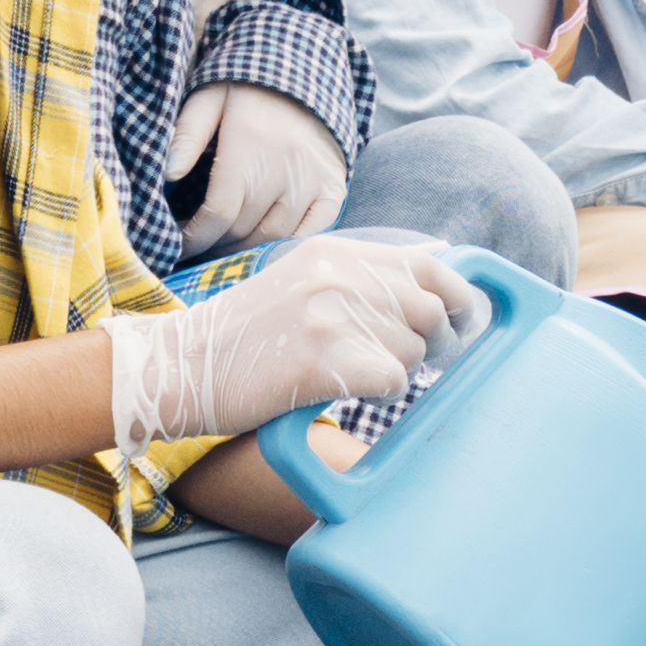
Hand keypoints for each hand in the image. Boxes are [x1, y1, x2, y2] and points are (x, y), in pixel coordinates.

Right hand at [108, 236, 468, 450]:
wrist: (182, 365)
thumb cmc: (247, 335)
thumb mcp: (304, 280)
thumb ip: (365, 274)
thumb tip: (445, 260)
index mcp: (335, 253)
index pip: (429, 265)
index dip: (459, 296)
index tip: (463, 321)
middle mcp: (337, 276)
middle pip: (429, 311)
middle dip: (432, 343)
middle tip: (408, 360)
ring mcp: (328, 316)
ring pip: (412, 350)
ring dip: (396, 370)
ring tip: (351, 372)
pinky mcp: (321, 360)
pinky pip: (392, 380)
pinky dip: (379, 392)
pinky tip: (345, 388)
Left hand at [168, 81, 347, 249]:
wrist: (306, 70)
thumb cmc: (248, 88)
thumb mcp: (209, 99)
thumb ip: (187, 135)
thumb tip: (168, 174)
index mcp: (249, 147)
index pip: (219, 212)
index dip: (195, 237)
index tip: (179, 244)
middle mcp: (285, 168)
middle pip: (243, 229)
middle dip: (214, 244)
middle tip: (198, 245)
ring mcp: (314, 180)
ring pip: (275, 236)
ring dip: (246, 249)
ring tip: (225, 246)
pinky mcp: (334, 187)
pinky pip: (312, 230)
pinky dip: (288, 244)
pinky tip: (267, 245)